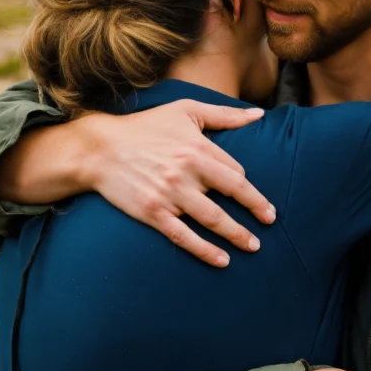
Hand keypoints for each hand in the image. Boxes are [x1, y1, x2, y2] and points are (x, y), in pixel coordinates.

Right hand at [78, 99, 275, 267]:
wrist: (100, 149)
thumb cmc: (146, 126)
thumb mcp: (186, 110)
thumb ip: (225, 115)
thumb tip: (258, 114)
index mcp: (197, 147)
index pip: (234, 171)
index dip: (245, 185)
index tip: (254, 196)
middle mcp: (187, 171)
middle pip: (232, 194)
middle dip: (256, 209)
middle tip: (270, 221)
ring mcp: (170, 194)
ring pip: (212, 218)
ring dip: (236, 234)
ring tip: (253, 246)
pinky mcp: (153, 212)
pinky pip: (184, 236)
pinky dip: (205, 251)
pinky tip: (222, 260)